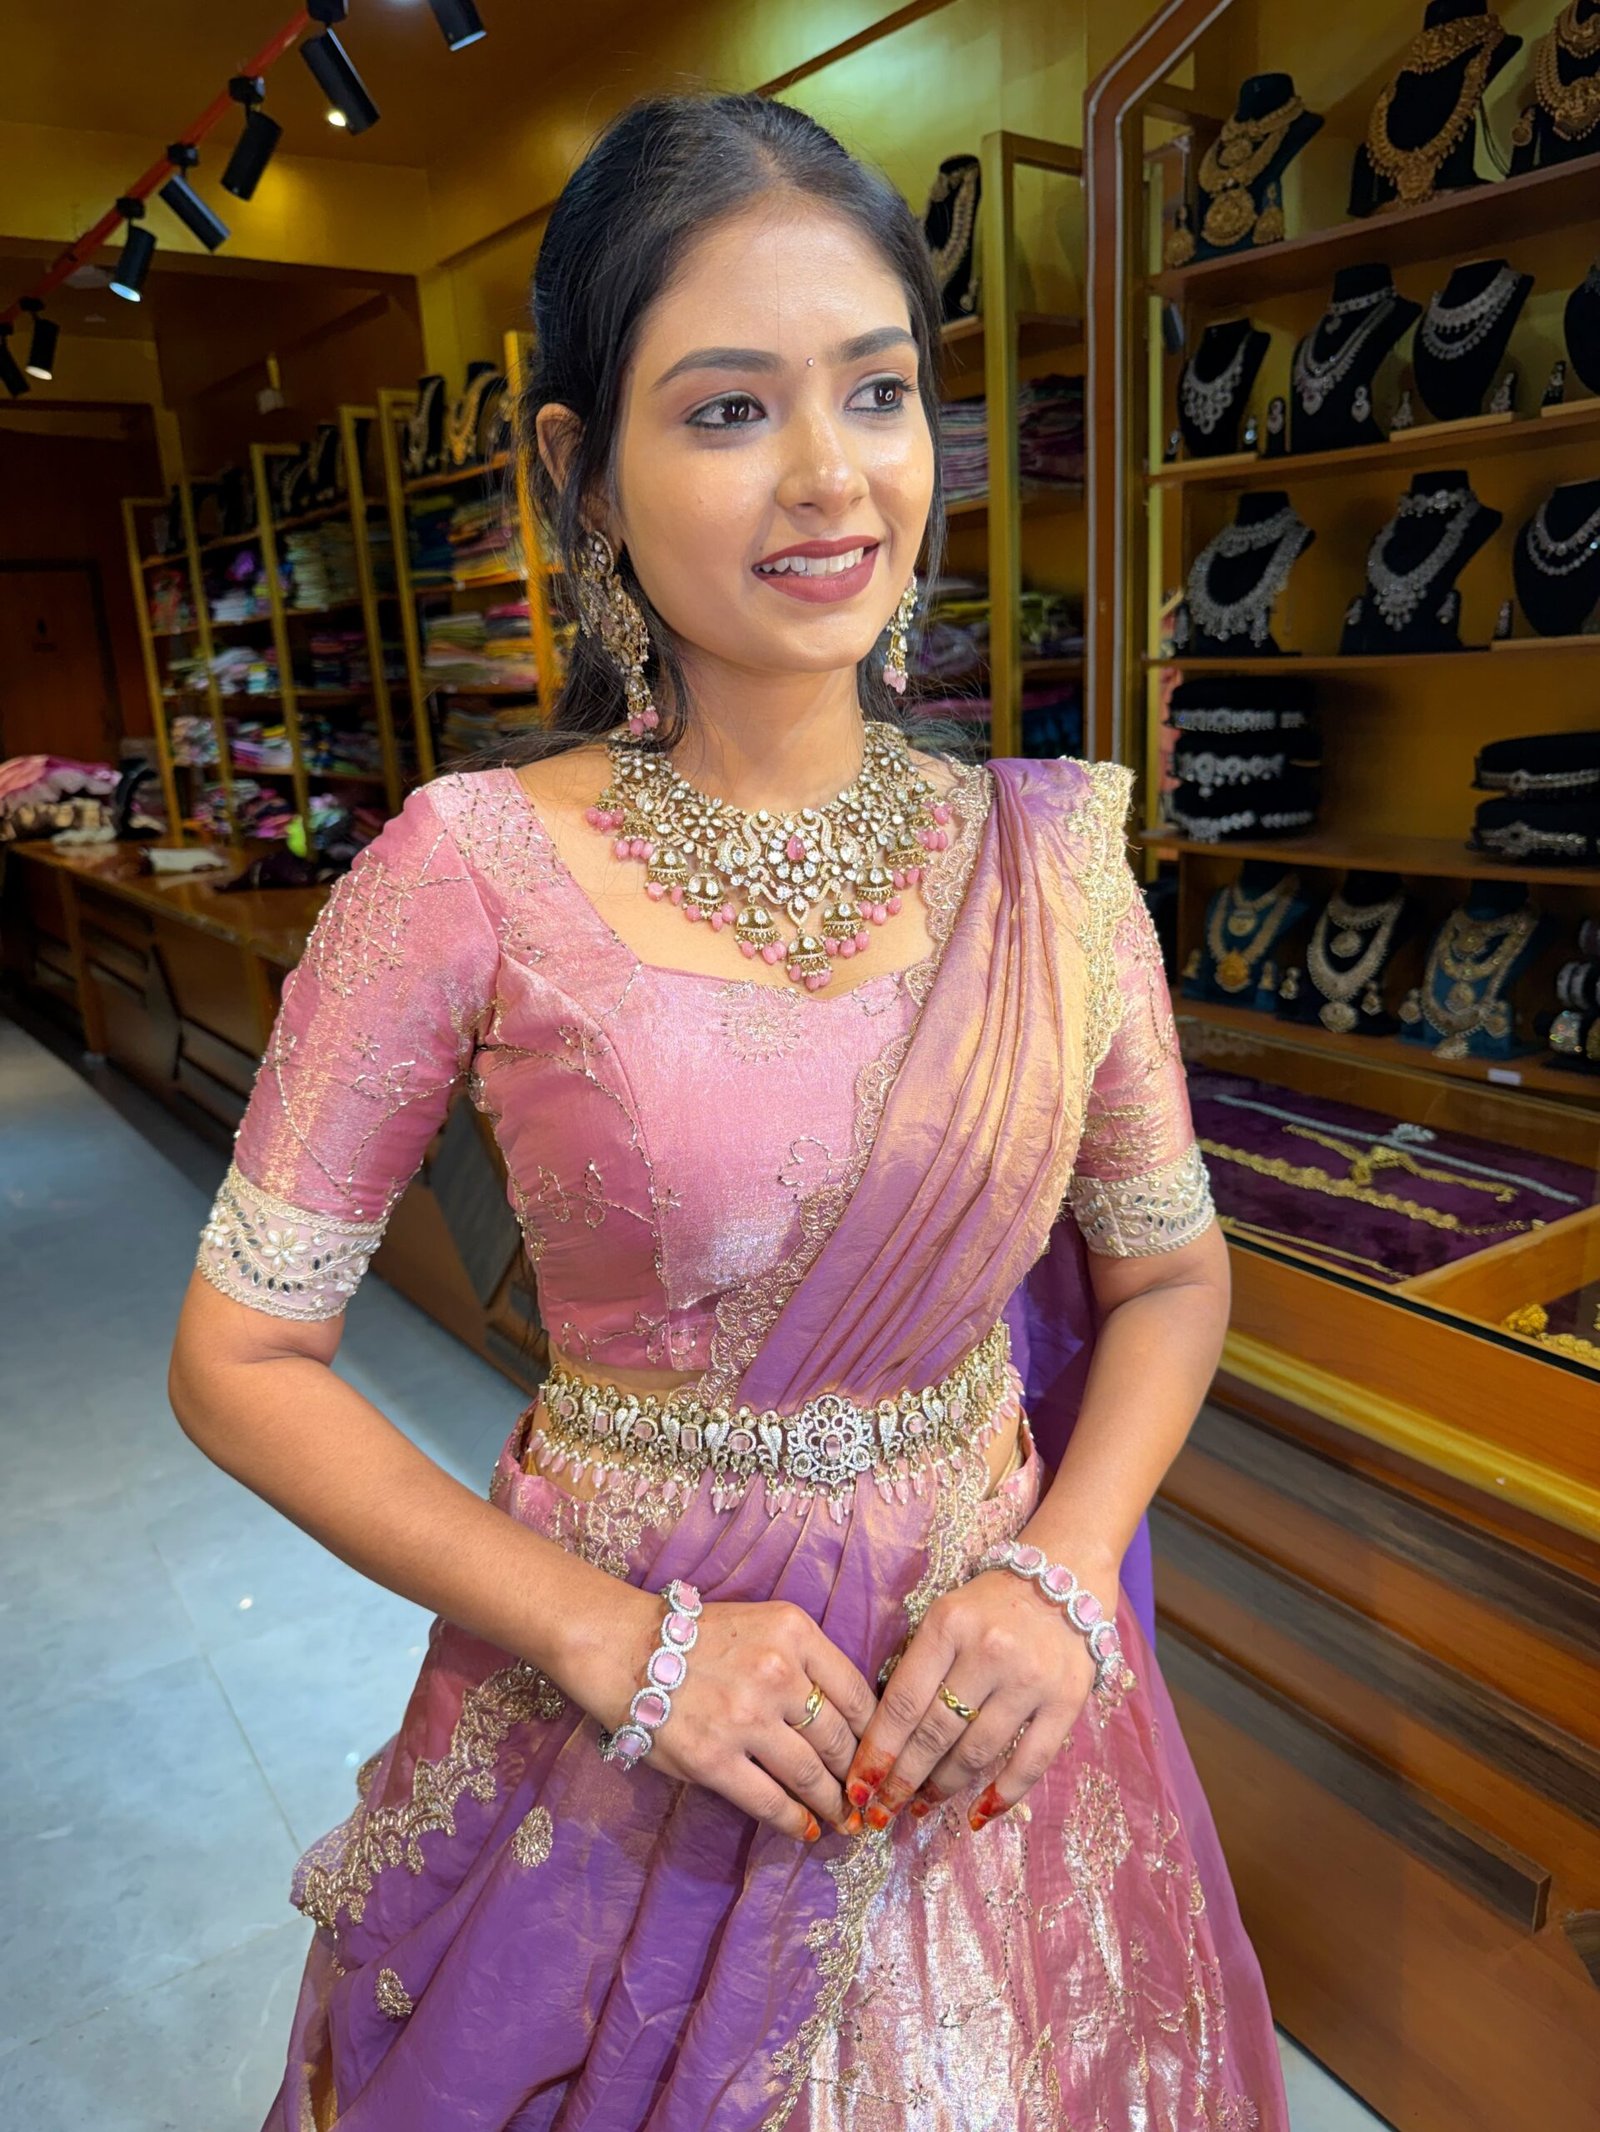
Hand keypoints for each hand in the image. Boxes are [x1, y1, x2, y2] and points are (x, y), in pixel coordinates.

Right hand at [580, 1588, 878, 1843]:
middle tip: (871, 1797)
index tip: (885, 1756)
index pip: (858, 1693)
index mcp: (795, 1632)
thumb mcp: (765, 1625)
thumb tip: (854, 1716)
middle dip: (860, 1775)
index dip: (879, 1734)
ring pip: (811, 1774)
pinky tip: (809, 1830)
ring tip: (846, 1819)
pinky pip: (770, 1801)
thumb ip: (807, 1661)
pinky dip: (797, 1822)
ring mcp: (745, 1719)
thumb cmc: (699, 1637)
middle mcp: (777, 1673)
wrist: (626, 1648)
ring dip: (835, 1804)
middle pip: (840, 1738)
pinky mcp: (714, 1760)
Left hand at [843, 1561, 1118, 1832]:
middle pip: (935, 1733)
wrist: (1064, 1575)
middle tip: (883, 1811)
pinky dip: (1003, 1795)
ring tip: (923, 1805)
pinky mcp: (1067, 1700)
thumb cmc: (990, 1603)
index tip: (859, 1788)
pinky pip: (1031, 1762)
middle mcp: (989, 1651)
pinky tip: (979, 1815)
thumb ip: (918, 1666)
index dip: (878, 1752)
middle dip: (903, 1779)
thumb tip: (884, 1739)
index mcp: (948, 1625)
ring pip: (977, 1752)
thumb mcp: (944, 1616)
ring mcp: (1030, 1678)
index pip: (904, 1702)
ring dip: (945, 1787)